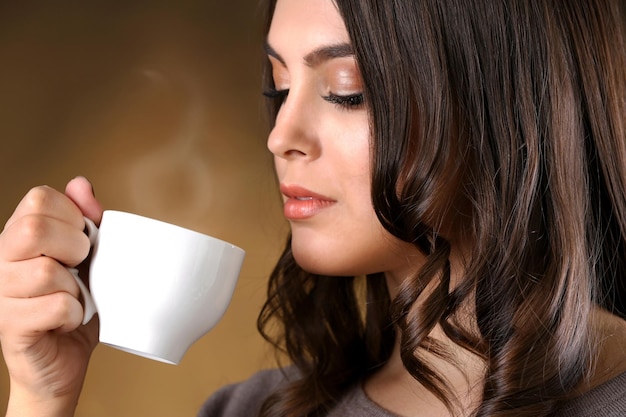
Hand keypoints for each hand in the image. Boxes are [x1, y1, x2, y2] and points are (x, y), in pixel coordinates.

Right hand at [0, 177, 102, 416]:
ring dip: (76, 289)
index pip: (40, 197)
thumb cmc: (76, 305)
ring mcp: (0, 293)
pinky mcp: (9, 325)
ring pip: (48, 272)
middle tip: (81, 268)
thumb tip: (79, 183)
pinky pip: (56, 307)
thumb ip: (84, 219)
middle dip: (75, 247)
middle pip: (34, 229)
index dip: (73, 215)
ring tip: (73, 299)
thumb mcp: (89, 257)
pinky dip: (75, 314)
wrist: (63, 362)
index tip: (83, 240)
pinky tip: (68, 321)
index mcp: (17, 236)